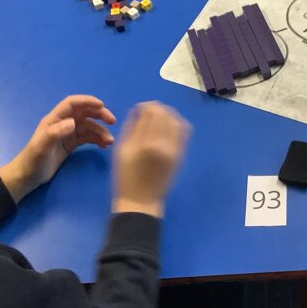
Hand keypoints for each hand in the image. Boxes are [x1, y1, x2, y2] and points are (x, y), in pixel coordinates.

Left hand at [0, 95, 115, 203]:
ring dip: (101, 131)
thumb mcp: (43, 147)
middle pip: (84, 113)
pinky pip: (88, 137)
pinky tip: (104, 145)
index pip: (72, 104)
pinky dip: (97, 139)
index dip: (87, 101)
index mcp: (54, 119)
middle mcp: (63, 123)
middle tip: (112, 121)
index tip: (102, 105)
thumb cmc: (33, 160)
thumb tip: (73, 123)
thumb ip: (56, 133)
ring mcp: (68, 134)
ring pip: (89, 126)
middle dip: (99, 115)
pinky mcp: (71, 144)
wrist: (28, 177)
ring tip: (110, 141)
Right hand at [113, 102, 190, 218]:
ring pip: (178, 121)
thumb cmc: (126, 177)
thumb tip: (139, 111)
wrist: (142, 201)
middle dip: (158, 109)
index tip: (140, 108)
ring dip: (169, 115)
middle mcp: (165, 144)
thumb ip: (131, 127)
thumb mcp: (122, 150)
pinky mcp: (181, 154)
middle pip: (166, 114)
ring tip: (159, 117)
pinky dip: (177, 124)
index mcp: (147, 143)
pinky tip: (168, 126)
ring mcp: (176, 149)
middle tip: (149, 111)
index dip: (147, 106)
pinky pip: (184, 132)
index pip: (152, 113)